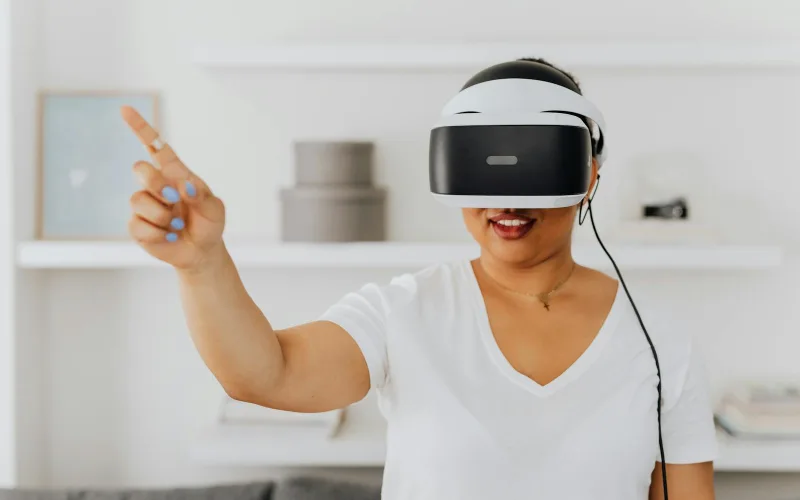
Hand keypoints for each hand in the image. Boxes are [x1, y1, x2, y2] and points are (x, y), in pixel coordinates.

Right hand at [121, 106, 225, 270]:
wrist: (202, 251)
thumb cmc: (209, 224)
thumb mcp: (215, 210)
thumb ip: (204, 197)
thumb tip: (185, 187)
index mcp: (175, 174)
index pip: (155, 146)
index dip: (140, 127)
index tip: (125, 110)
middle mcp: (156, 186)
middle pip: (140, 169)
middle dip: (156, 184)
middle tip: (174, 200)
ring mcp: (145, 205)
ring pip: (138, 200)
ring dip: (163, 217)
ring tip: (178, 226)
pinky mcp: (137, 226)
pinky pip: (138, 226)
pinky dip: (159, 234)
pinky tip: (170, 237)